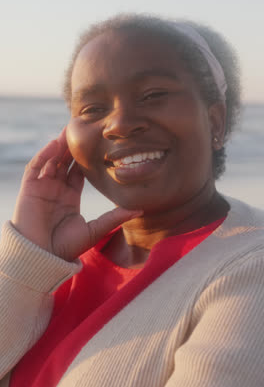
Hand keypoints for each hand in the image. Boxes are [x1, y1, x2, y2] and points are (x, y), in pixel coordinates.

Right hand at [11, 128, 142, 260]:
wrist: (41, 259)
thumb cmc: (65, 248)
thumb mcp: (94, 230)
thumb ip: (114, 218)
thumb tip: (139, 209)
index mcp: (69, 197)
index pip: (78, 171)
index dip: (86, 157)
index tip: (97, 142)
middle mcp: (56, 189)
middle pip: (64, 161)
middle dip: (72, 145)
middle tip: (84, 127)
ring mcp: (42, 187)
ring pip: (51, 160)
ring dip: (59, 145)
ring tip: (70, 129)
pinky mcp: (29, 188)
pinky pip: (36, 167)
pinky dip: (45, 154)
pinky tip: (56, 144)